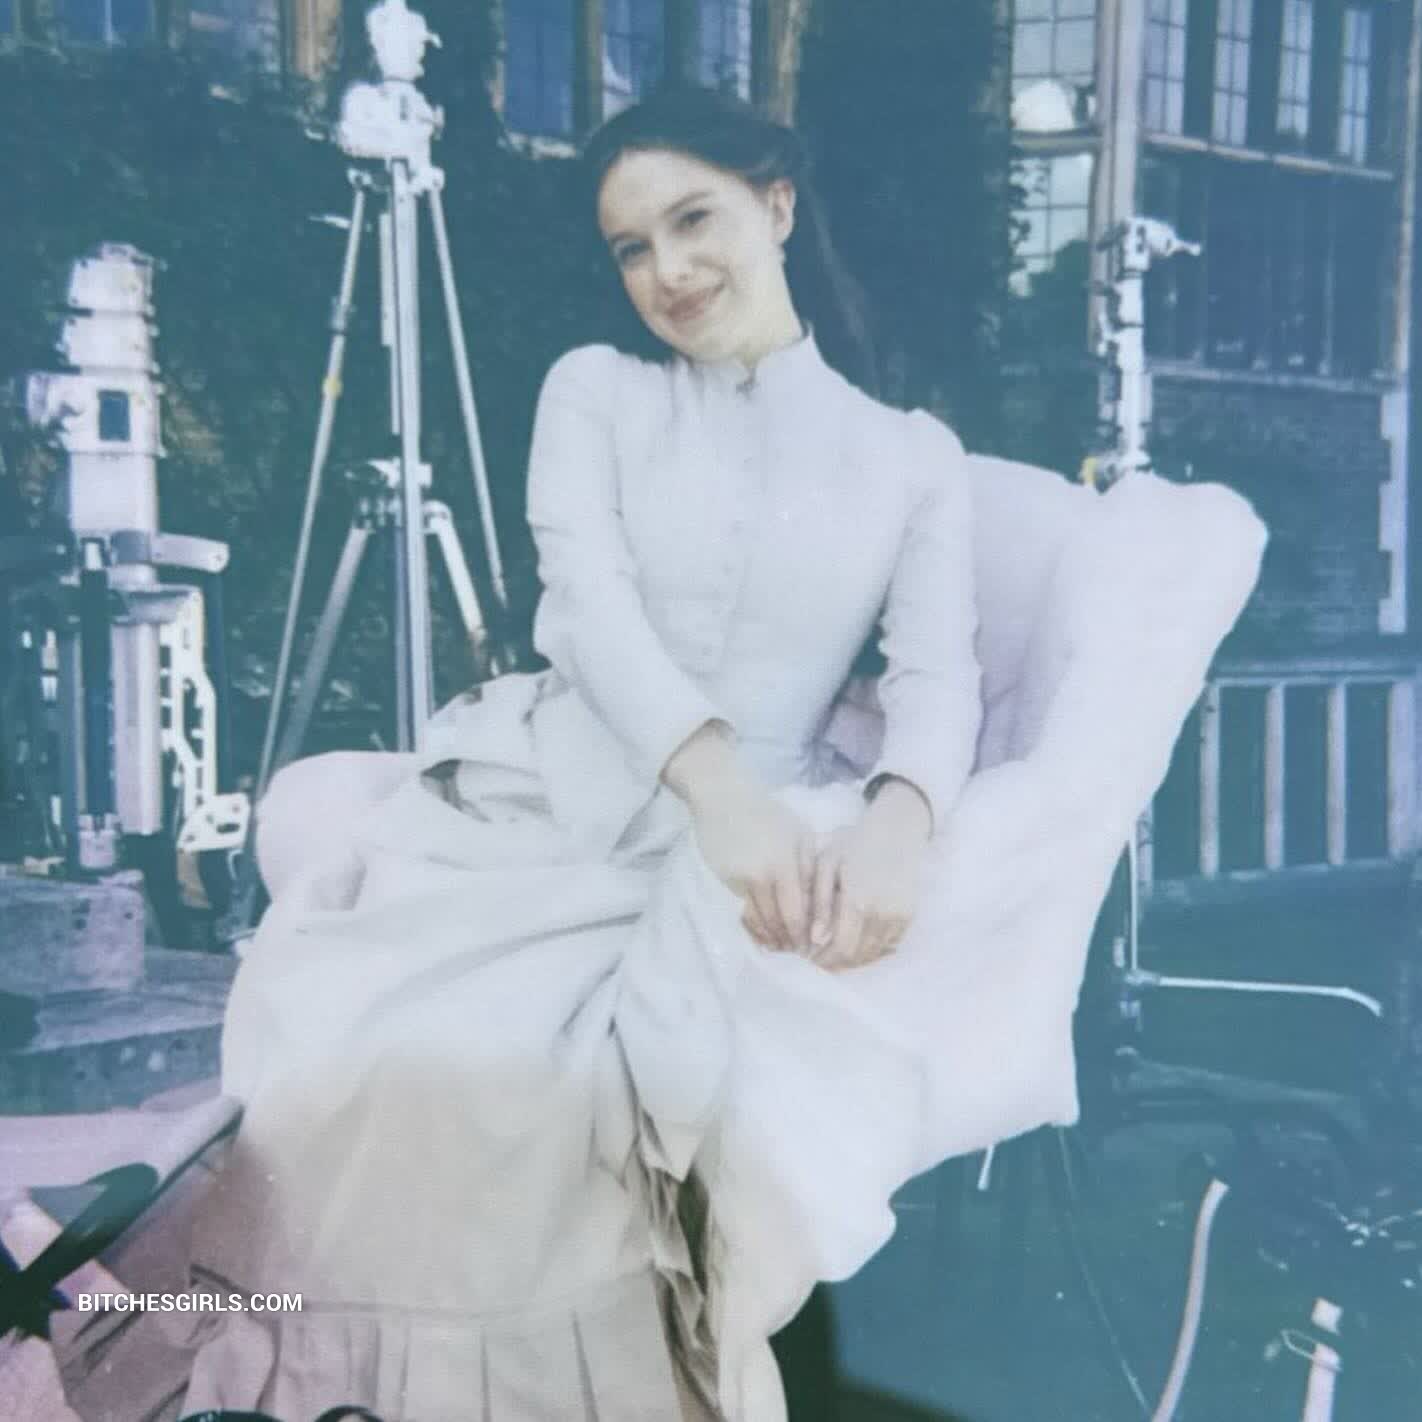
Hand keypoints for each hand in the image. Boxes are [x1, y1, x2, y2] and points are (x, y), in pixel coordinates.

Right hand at [690, 780, 817, 950]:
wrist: (723, 799)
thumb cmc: (768, 814)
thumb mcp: (799, 834)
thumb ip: (810, 868)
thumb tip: (817, 905)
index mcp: (786, 864)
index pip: (797, 912)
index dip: (804, 934)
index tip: (812, 948)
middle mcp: (763, 876)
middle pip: (778, 921)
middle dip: (789, 942)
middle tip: (798, 954)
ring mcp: (741, 880)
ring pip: (758, 920)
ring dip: (770, 938)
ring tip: (780, 948)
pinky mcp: (726, 882)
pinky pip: (744, 911)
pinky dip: (754, 925)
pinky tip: (762, 931)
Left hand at [807, 782, 931, 971]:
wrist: (895, 830)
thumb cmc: (852, 843)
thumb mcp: (827, 865)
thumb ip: (821, 904)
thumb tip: (815, 939)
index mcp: (858, 900)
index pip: (841, 947)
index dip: (824, 960)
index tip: (809, 960)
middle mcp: (881, 913)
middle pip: (857, 955)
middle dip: (835, 962)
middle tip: (818, 959)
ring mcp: (898, 916)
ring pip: (873, 953)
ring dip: (853, 959)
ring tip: (834, 953)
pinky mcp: (908, 915)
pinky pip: (888, 945)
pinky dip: (871, 951)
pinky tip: (855, 943)